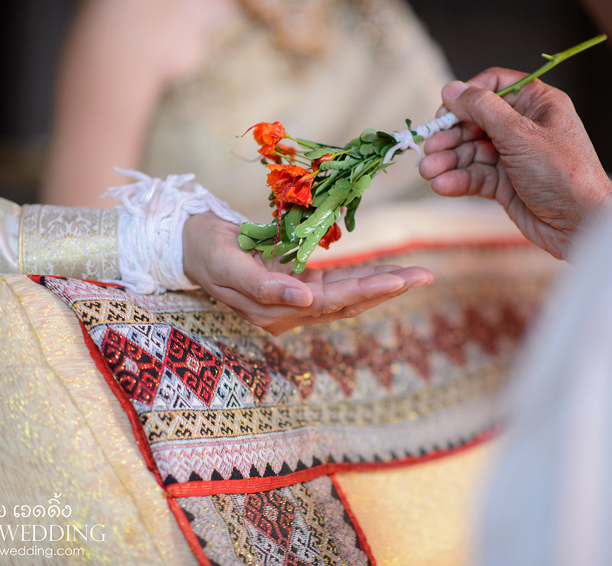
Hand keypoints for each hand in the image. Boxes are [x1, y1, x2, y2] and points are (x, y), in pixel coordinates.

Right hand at [182, 212, 433, 334]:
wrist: (187, 245)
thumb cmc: (204, 249)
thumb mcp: (226, 263)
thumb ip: (263, 286)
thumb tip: (305, 301)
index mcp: (272, 310)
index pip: (330, 302)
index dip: (367, 290)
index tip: (399, 280)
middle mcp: (288, 312)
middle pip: (346, 303)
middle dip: (386, 289)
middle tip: (425, 275)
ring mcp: (293, 302)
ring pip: (346, 297)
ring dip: (380, 285)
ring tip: (416, 274)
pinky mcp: (295, 287)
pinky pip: (335, 286)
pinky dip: (361, 278)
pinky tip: (386, 272)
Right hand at [419, 68, 611, 259]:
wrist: (581, 225)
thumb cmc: (562, 173)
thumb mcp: (519, 134)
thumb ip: (482, 109)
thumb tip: (451, 89)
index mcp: (536, 104)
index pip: (493, 86)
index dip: (466, 97)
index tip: (445, 112)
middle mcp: (523, 127)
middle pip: (475, 122)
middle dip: (450, 137)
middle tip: (429, 150)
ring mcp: (513, 157)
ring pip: (471, 152)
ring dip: (448, 161)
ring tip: (427, 171)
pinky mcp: (505, 184)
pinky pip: (475, 176)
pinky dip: (457, 180)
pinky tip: (441, 185)